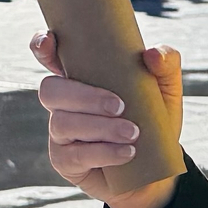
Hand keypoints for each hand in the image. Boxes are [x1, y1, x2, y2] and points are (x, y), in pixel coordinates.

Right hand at [31, 30, 182, 207]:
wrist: (156, 166)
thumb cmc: (153, 120)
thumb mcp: (165, 89)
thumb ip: (165, 63)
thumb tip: (152, 55)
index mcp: (81, 76)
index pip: (49, 55)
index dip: (42, 46)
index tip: (51, 41)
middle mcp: (64, 102)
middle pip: (50, 90)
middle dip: (84, 97)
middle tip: (120, 106)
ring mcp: (60, 132)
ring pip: (62, 123)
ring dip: (100, 127)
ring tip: (132, 133)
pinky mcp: (65, 161)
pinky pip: (73, 155)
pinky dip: (103, 152)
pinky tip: (127, 153)